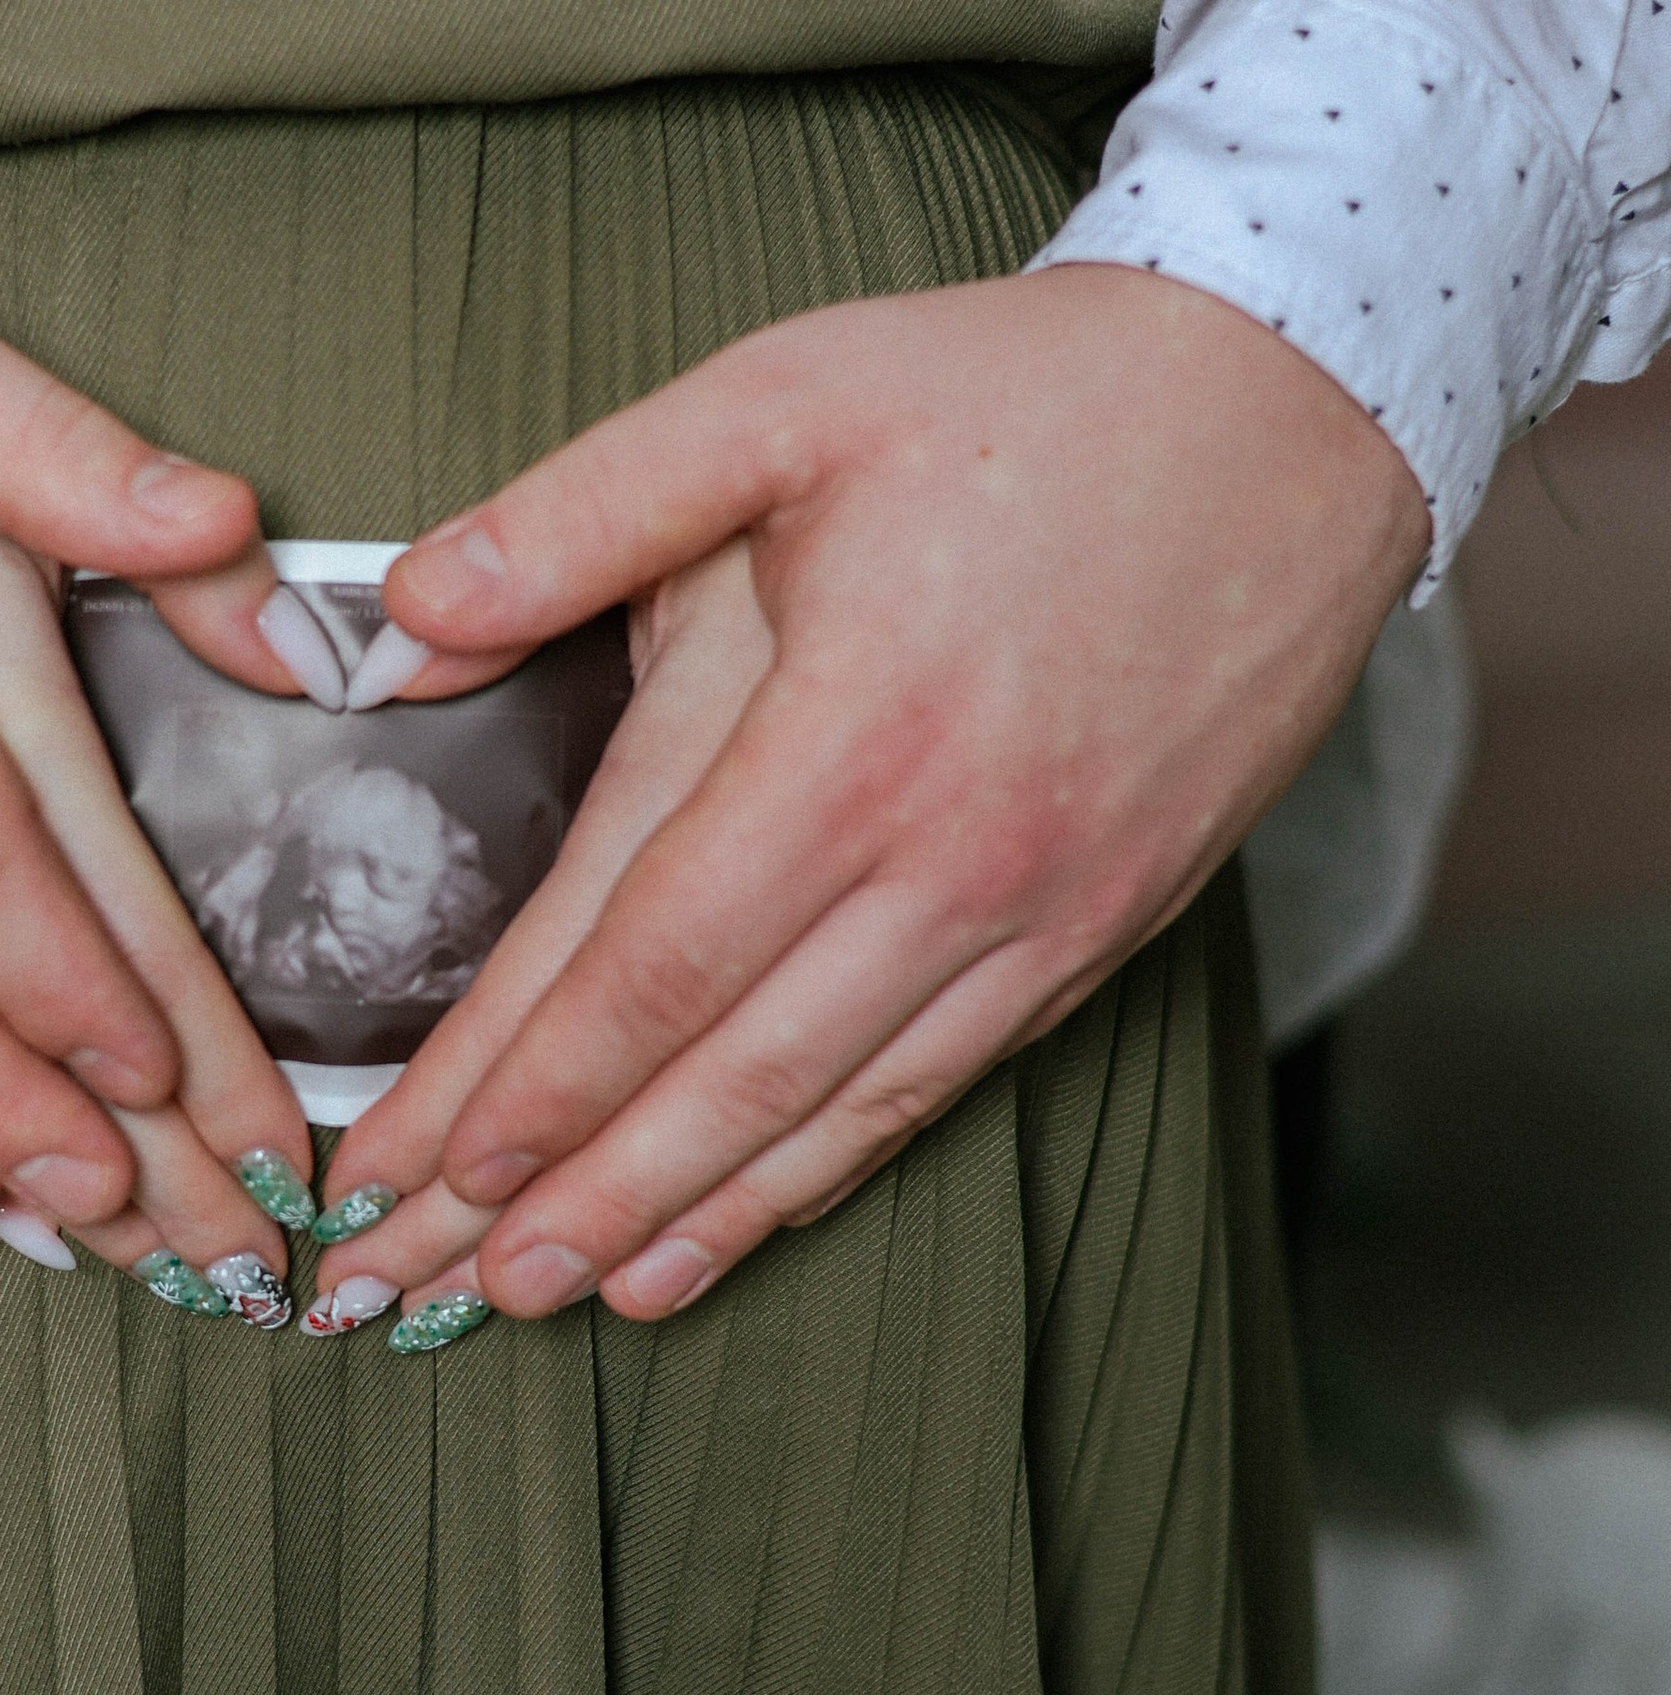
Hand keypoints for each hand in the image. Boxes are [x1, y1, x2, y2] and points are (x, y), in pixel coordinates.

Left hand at [308, 267, 1429, 1329]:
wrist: (1294, 409)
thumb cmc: (1025, 394)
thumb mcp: (784, 396)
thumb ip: (583, 509)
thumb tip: (402, 619)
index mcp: (847, 736)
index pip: (643, 960)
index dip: (518, 1081)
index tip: (400, 1167)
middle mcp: (946, 857)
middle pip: (717, 1074)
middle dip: (560, 1196)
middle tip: (423, 1288)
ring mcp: (1036, 911)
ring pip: (827, 1111)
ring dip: (680, 1218)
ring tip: (555, 1299)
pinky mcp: (1099, 930)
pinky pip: (935, 1087)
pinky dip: (822, 1173)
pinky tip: (733, 1225)